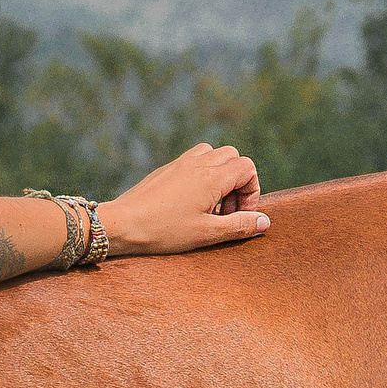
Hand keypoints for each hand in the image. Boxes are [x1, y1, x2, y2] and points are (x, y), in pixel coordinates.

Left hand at [99, 144, 268, 256]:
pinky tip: (191, 203)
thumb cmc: (164, 230)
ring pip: (212, 154)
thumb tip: (265, 222)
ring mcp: (180, 163)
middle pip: (232, 156)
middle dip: (238, 182)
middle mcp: (197, 162)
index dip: (251, 192)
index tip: (239, 215)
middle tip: (226, 211)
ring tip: (211, 205)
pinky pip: (194, 161)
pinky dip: (202, 176)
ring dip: (220, 175)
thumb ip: (239, 226)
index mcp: (211, 176)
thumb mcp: (207, 233)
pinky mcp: (166, 169)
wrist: (122, 224)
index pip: (247, 168)